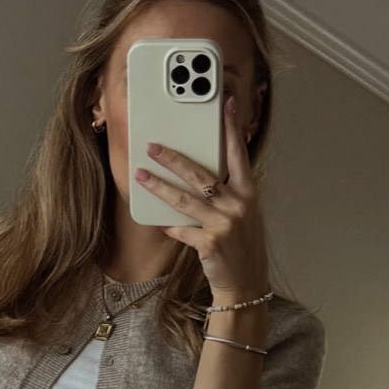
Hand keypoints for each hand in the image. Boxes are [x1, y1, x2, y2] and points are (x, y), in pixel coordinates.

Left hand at [133, 97, 267, 301]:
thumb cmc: (241, 245)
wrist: (246, 282)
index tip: (226, 106)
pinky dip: (168, 224)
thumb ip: (227, 193)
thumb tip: (198, 175)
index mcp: (248, 192)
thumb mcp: (243, 214)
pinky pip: (180, 228)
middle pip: (200, 174)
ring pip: (184, 199)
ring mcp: (224, 224)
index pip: (238, 154)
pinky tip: (157, 220)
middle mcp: (238, 205)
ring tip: (140, 175)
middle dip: (173, 158)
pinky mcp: (209, 243)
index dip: (231, 129)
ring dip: (158, 186)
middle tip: (152, 146)